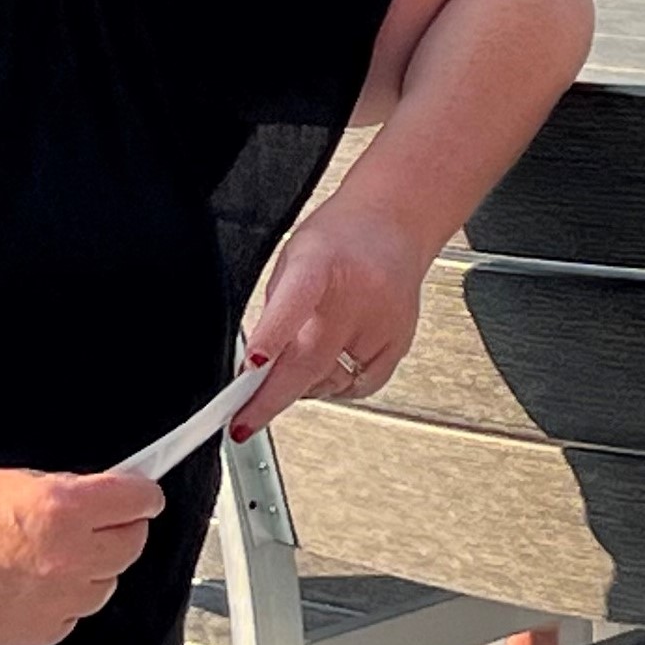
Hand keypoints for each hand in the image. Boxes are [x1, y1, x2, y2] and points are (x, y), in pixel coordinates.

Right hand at [0, 468, 164, 644]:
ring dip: (91, 568)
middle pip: (132, 545)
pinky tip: (28, 584)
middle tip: (94, 523)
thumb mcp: (18, 480)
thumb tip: (113, 496)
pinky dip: (62, 601)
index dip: (141, 495)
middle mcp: (70, 557)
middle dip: (119, 530)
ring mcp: (57, 601)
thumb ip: (73, 491)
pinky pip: (73, 615)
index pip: (142, 501)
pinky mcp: (40, 632)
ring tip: (48, 556)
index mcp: (65, 509)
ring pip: (106, 584)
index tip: (139, 495)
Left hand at [233, 198, 432, 435]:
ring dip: (303, 385)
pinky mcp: (400, 342)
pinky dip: (338, 386)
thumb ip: (276, 310)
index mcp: (320, 262)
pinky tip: (330, 367)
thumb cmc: (340, 239)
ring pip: (331, 381)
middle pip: (310, 361)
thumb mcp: (293, 259)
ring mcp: (383, 321)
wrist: (396, 222)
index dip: (271, 337)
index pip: (294, 303)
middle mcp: (358, 293)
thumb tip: (257, 367)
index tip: (251, 367)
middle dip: (269, 399)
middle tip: (244, 422)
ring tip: (298, 360)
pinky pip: (360, 386)